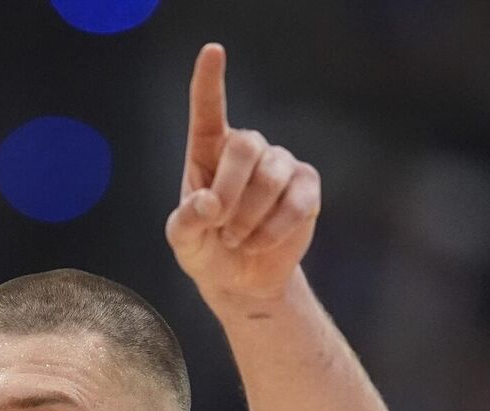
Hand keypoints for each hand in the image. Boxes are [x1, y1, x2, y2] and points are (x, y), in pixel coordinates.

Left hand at [165, 43, 321, 307]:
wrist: (242, 281)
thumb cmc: (207, 251)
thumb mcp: (183, 242)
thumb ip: (186, 221)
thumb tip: (208, 203)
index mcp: (208, 151)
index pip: (209, 109)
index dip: (210, 80)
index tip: (213, 50)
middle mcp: (246, 148)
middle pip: (245, 146)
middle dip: (231, 191)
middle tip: (221, 227)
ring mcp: (280, 164)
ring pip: (272, 177)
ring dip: (250, 217)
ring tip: (237, 240)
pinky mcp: (306, 187)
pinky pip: (296, 202)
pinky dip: (273, 230)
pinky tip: (258, 242)